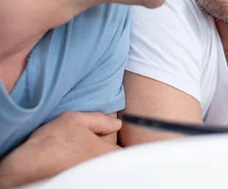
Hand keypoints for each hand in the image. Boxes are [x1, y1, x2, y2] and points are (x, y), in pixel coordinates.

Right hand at [0, 111, 120, 188]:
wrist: (28, 165)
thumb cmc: (51, 141)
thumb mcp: (75, 119)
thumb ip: (99, 120)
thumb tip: (116, 124)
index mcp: (106, 151)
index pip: (123, 150)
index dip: (118, 146)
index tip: (111, 142)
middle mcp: (102, 167)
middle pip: (113, 160)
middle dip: (108, 154)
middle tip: (95, 148)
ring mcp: (92, 177)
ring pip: (103, 168)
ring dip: (98, 162)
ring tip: (83, 155)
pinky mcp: (80, 183)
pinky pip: (92, 175)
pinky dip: (88, 171)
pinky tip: (75, 163)